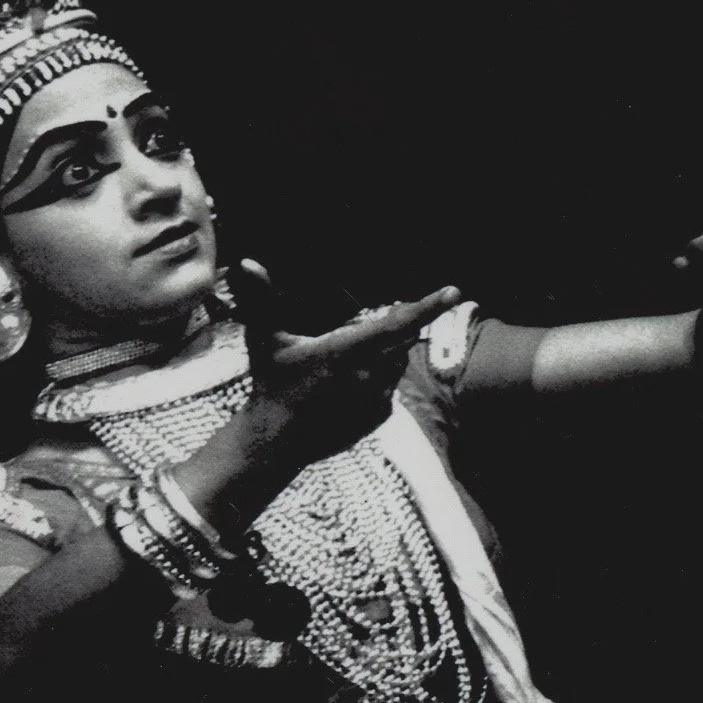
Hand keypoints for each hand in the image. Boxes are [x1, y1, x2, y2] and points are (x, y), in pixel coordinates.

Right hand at [230, 258, 461, 453]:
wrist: (277, 441)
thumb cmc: (271, 383)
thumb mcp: (265, 338)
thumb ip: (262, 298)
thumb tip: (247, 262)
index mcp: (346, 351)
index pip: (397, 324)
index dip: (428, 307)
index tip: (455, 292)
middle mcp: (369, 375)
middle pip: (399, 339)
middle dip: (388, 329)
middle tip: (352, 338)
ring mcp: (377, 399)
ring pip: (396, 362)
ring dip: (381, 355)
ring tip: (340, 368)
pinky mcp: (380, 417)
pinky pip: (389, 387)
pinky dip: (376, 379)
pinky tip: (344, 388)